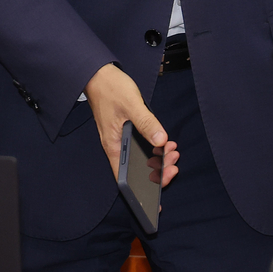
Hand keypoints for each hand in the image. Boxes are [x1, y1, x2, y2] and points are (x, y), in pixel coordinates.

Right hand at [84, 63, 178, 186]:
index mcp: (114, 146)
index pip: (126, 179)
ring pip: (141, 159)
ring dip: (158, 159)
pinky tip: (165, 143)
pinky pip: (141, 147)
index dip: (140, 193)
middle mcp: (116, 147)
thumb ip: (146, 123)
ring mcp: (120, 139)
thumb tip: (161, 140)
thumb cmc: (110, 88)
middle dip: (157, 172)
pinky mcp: (125, 132)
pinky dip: (154, 148)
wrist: (98, 74)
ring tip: (173, 151)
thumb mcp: (132, 105)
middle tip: (174, 164)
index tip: (157, 199)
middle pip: (137, 172)